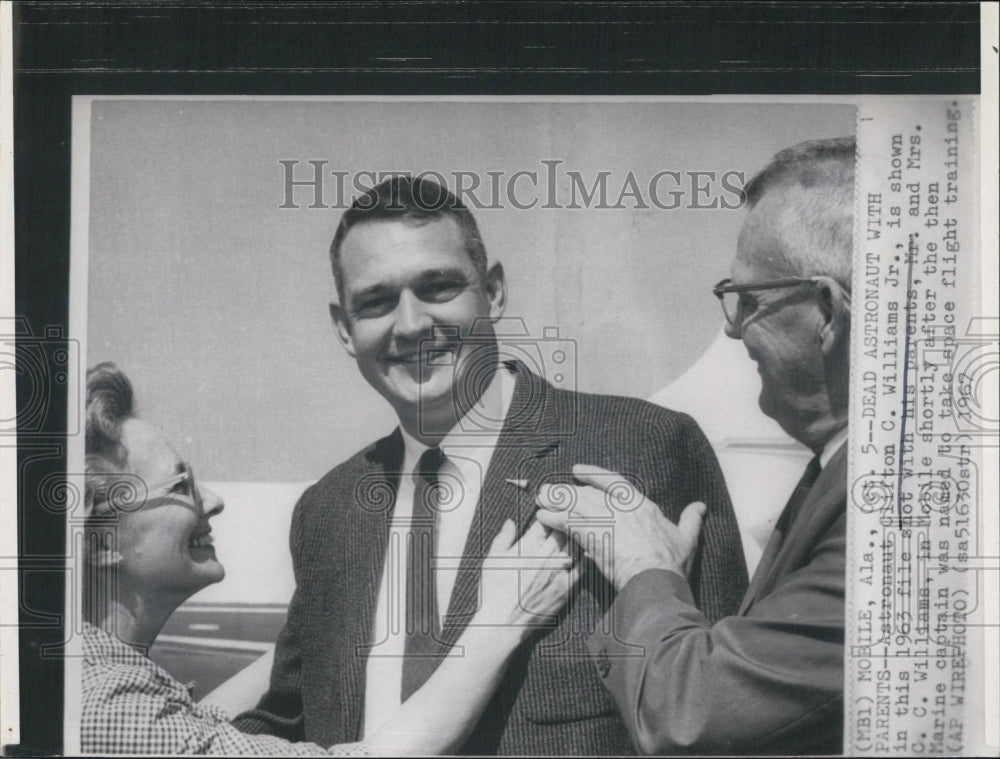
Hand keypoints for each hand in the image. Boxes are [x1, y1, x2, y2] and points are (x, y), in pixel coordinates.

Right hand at [475, 519, 579, 641]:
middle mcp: (546, 556)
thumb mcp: (492, 559)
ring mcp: (558, 572)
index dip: (550, 513)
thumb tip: (511, 521)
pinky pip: (582, 567)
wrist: (503, 622)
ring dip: (577, 537)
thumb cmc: (494, 591)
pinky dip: (584, 557)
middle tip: (567, 518)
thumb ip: (504, 537)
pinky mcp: (567, 588)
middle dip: (565, 521)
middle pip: (564, 529)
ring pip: (576, 545)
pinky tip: (585, 552)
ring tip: (578, 532)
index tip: (550, 512)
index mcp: (528, 546)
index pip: (546, 520)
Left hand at [534, 464, 705, 590]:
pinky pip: (569, 523)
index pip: (613, 483)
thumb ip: (691, 520)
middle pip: (587, 493)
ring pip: (576, 505)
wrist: (657, 581)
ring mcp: (607, 521)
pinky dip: (555, 518)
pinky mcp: (594, 536)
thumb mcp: (686, 538)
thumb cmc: (672, 563)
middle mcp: (621, 508)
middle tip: (548, 490)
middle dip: (566, 491)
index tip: (577, 471)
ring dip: (556, 502)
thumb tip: (701, 506)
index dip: (593, 475)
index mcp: (641, 505)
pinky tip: (542, 517)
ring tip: (540, 500)